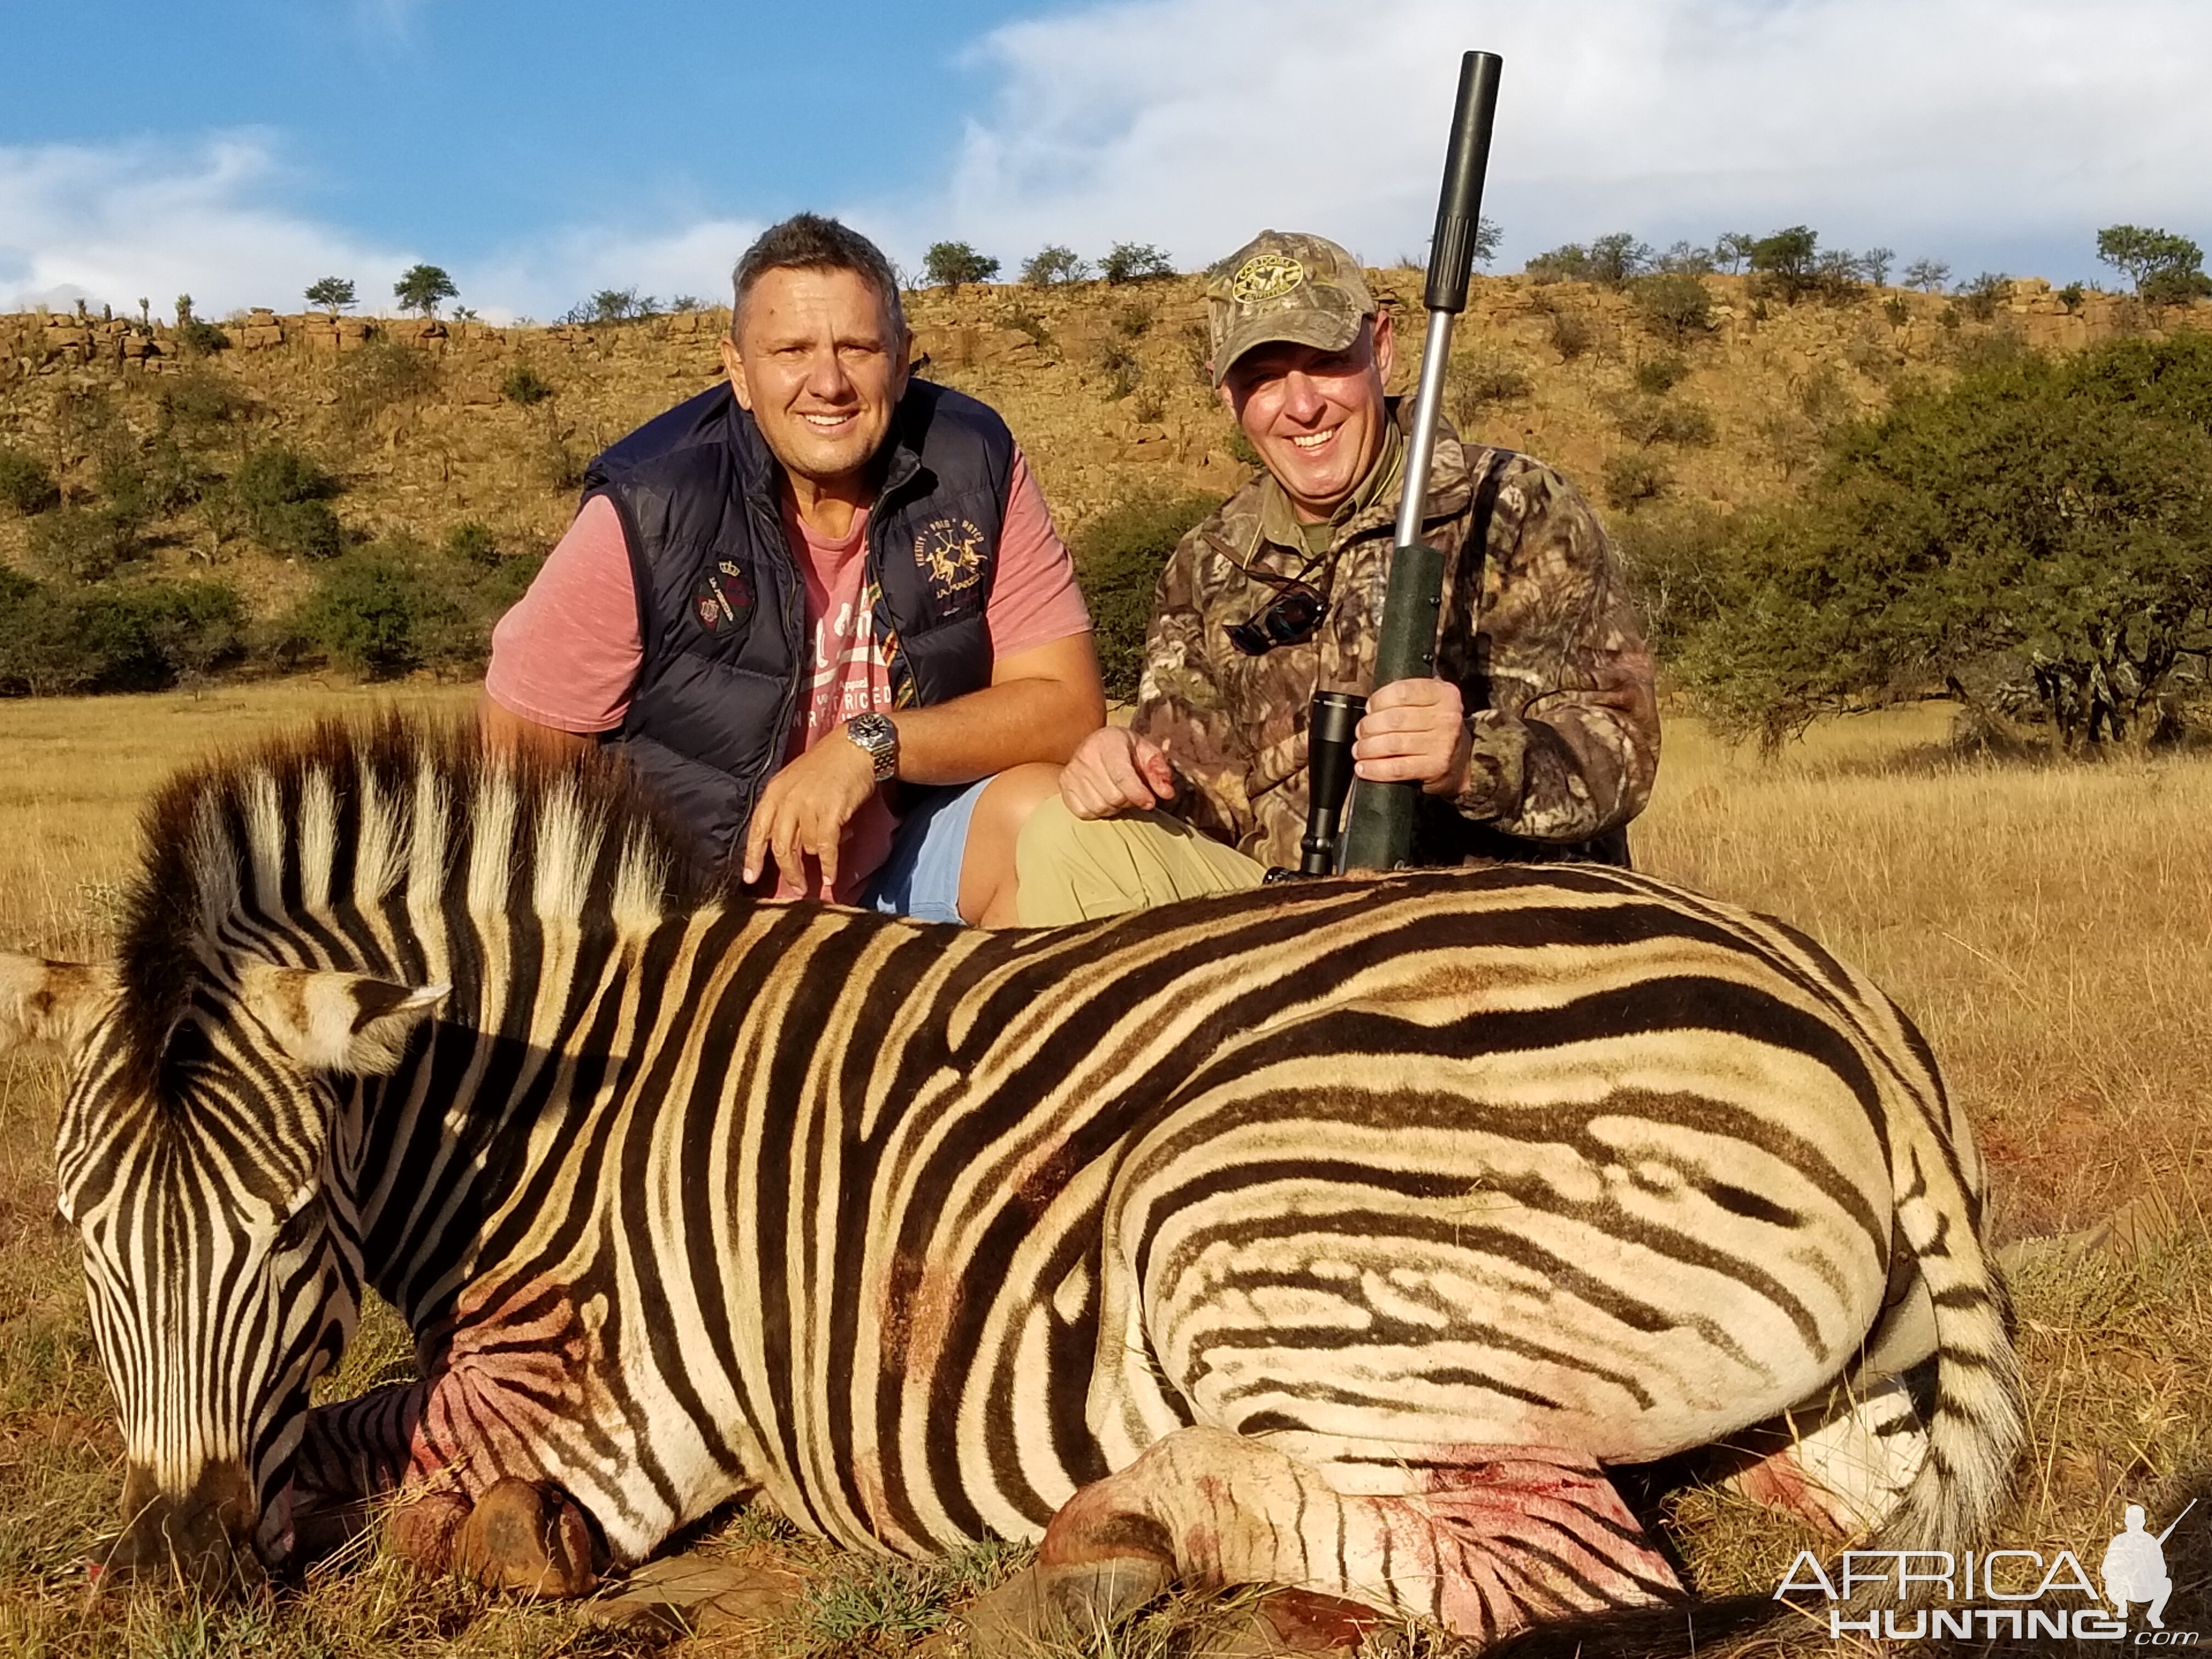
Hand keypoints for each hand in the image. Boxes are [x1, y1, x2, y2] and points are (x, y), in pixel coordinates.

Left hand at [741, 725, 880, 895]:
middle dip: (789, 872)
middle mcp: (788, 799)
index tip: (750, 878)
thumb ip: (785, 809)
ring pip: (807, 847)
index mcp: (775, 792)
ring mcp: (809, 806)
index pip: (757, 829)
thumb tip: (783, 844)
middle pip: (781, 846)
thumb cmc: (827, 765)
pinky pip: (826, 848)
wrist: (855, 747)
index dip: (753, 856)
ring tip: (826, 863)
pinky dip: (828, 866)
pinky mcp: (831, 812)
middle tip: (797, 888)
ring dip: (816, 859)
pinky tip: (830, 878)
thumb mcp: (795, 781)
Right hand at [1059, 727, 1175, 819]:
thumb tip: (1167, 793)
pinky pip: (1084, 812)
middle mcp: (1085, 755)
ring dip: (1115, 807)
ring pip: (1100, 807)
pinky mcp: (1064, 786)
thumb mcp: (1147, 753)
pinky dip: (1098, 811)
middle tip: (1134, 794)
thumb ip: (1159, 771)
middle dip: (1129, 800)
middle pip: (1113, 796)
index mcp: (1108, 741)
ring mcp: (1071, 771)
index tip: (1150, 803)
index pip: (1122, 776)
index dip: (1138, 794)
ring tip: (1119, 794)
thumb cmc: (1126, 750)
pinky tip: (1103, 798)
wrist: (1097, 745)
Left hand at [1352, 679, 1471, 795]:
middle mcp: (1447, 717)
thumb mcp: (1431, 704)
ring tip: (1359, 750)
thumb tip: (1370, 708)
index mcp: (1444, 694)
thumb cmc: (1436, 729)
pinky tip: (1364, 768)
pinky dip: (1375, 769)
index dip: (1379, 700)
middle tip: (1361, 732)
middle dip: (1369, 727)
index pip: (1403, 691)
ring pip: (1392, 743)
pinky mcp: (1435, 767)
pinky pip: (1397, 768)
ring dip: (1368, 748)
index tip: (1370, 708)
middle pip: (1394, 719)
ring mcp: (1443, 743)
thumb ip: (1407, 697)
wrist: (1461, 762)